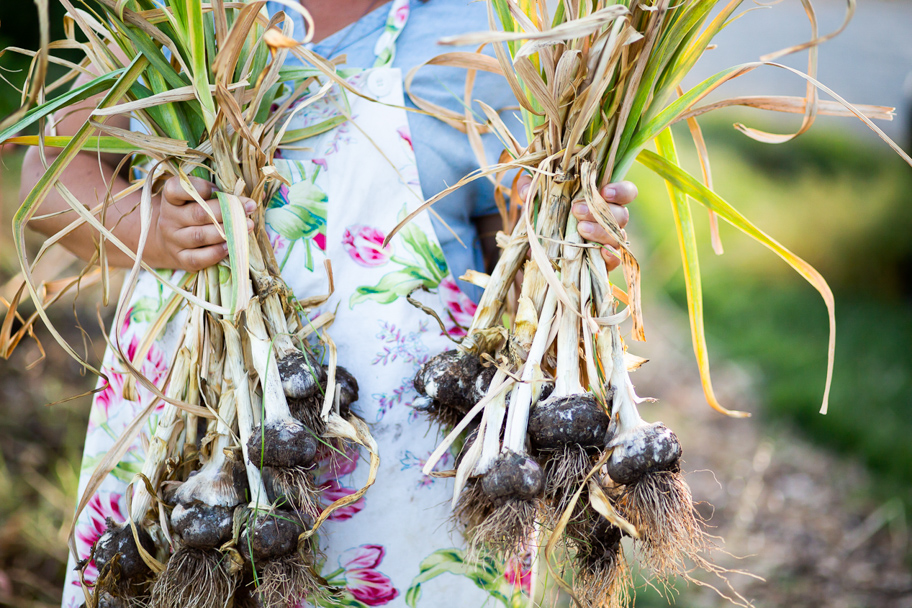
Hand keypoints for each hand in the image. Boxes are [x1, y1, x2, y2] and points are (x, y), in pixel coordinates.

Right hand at [155, 176, 255, 271]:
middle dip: (227, 210)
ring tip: (247, 226)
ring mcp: (173, 240)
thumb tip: (258, 196)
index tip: (219, 189)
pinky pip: (198, 258)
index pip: (176, 189)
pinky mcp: (180, 259)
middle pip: (198, 213)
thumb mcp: (196, 199)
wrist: (165, 241)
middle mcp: (169, 219)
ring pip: (199, 236)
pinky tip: (230, 246)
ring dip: (226, 231)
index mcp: (171, 199)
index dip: (199, 188)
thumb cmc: (190, 214)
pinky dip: (215, 253)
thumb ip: (221, 194)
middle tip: (249, 207)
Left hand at [517, 178, 636, 271]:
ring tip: (580, 229)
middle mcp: (611, 220)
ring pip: (618, 235)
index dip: (621, 191)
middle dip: (600, 210)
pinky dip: (610, 255)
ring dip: (601, 231)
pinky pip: (616, 259)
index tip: (604, 191)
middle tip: (576, 210)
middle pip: (622, 214)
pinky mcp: (605, 262)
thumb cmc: (546, 218)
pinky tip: (600, 251)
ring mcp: (610, 242)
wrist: (540, 251)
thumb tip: (526, 188)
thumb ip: (531, 189)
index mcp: (602, 201)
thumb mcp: (537, 201)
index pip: (626, 192)